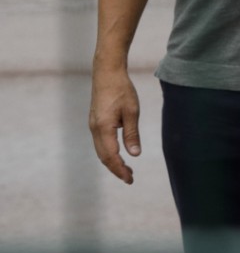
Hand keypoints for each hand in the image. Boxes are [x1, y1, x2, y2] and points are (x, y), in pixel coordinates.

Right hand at [88, 66, 140, 183]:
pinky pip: (100, 143)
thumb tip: (134, 154)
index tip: (130, 179)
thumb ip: (132, 133)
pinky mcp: (95, 122)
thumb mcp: (132, 111)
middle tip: (130, 178)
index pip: (111, 156)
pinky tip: (119, 154)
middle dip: (116, 169)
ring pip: (101, 150)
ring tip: (126, 169)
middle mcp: (95, 129)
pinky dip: (109, 152)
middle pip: (103, 156)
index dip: (120, 169)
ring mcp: (93, 125)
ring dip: (112, 162)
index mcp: (103, 128)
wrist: (106, 73)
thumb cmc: (122, 90)